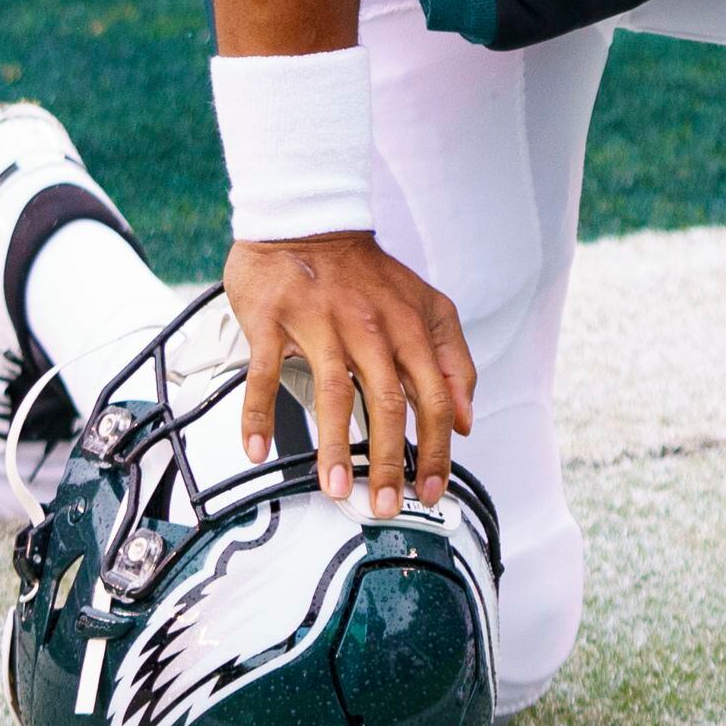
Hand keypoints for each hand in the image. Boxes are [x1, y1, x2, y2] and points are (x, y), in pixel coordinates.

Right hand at [223, 232, 475, 517]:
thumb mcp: (428, 307)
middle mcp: (370, 328)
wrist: (309, 221)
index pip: (434, 396)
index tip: (432, 487)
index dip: (436, 446)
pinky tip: (258, 449)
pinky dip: (259, 414)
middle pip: (387, 402)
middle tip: (385, 504)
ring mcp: (320, 324)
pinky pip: (266, 374)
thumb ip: (453, 361)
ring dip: (333, 447)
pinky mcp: (273, 321)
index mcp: (410, 328)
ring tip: (337, 489)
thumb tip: (466, 419)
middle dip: (388, 460)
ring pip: (332, 393)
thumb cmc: (369, 274)